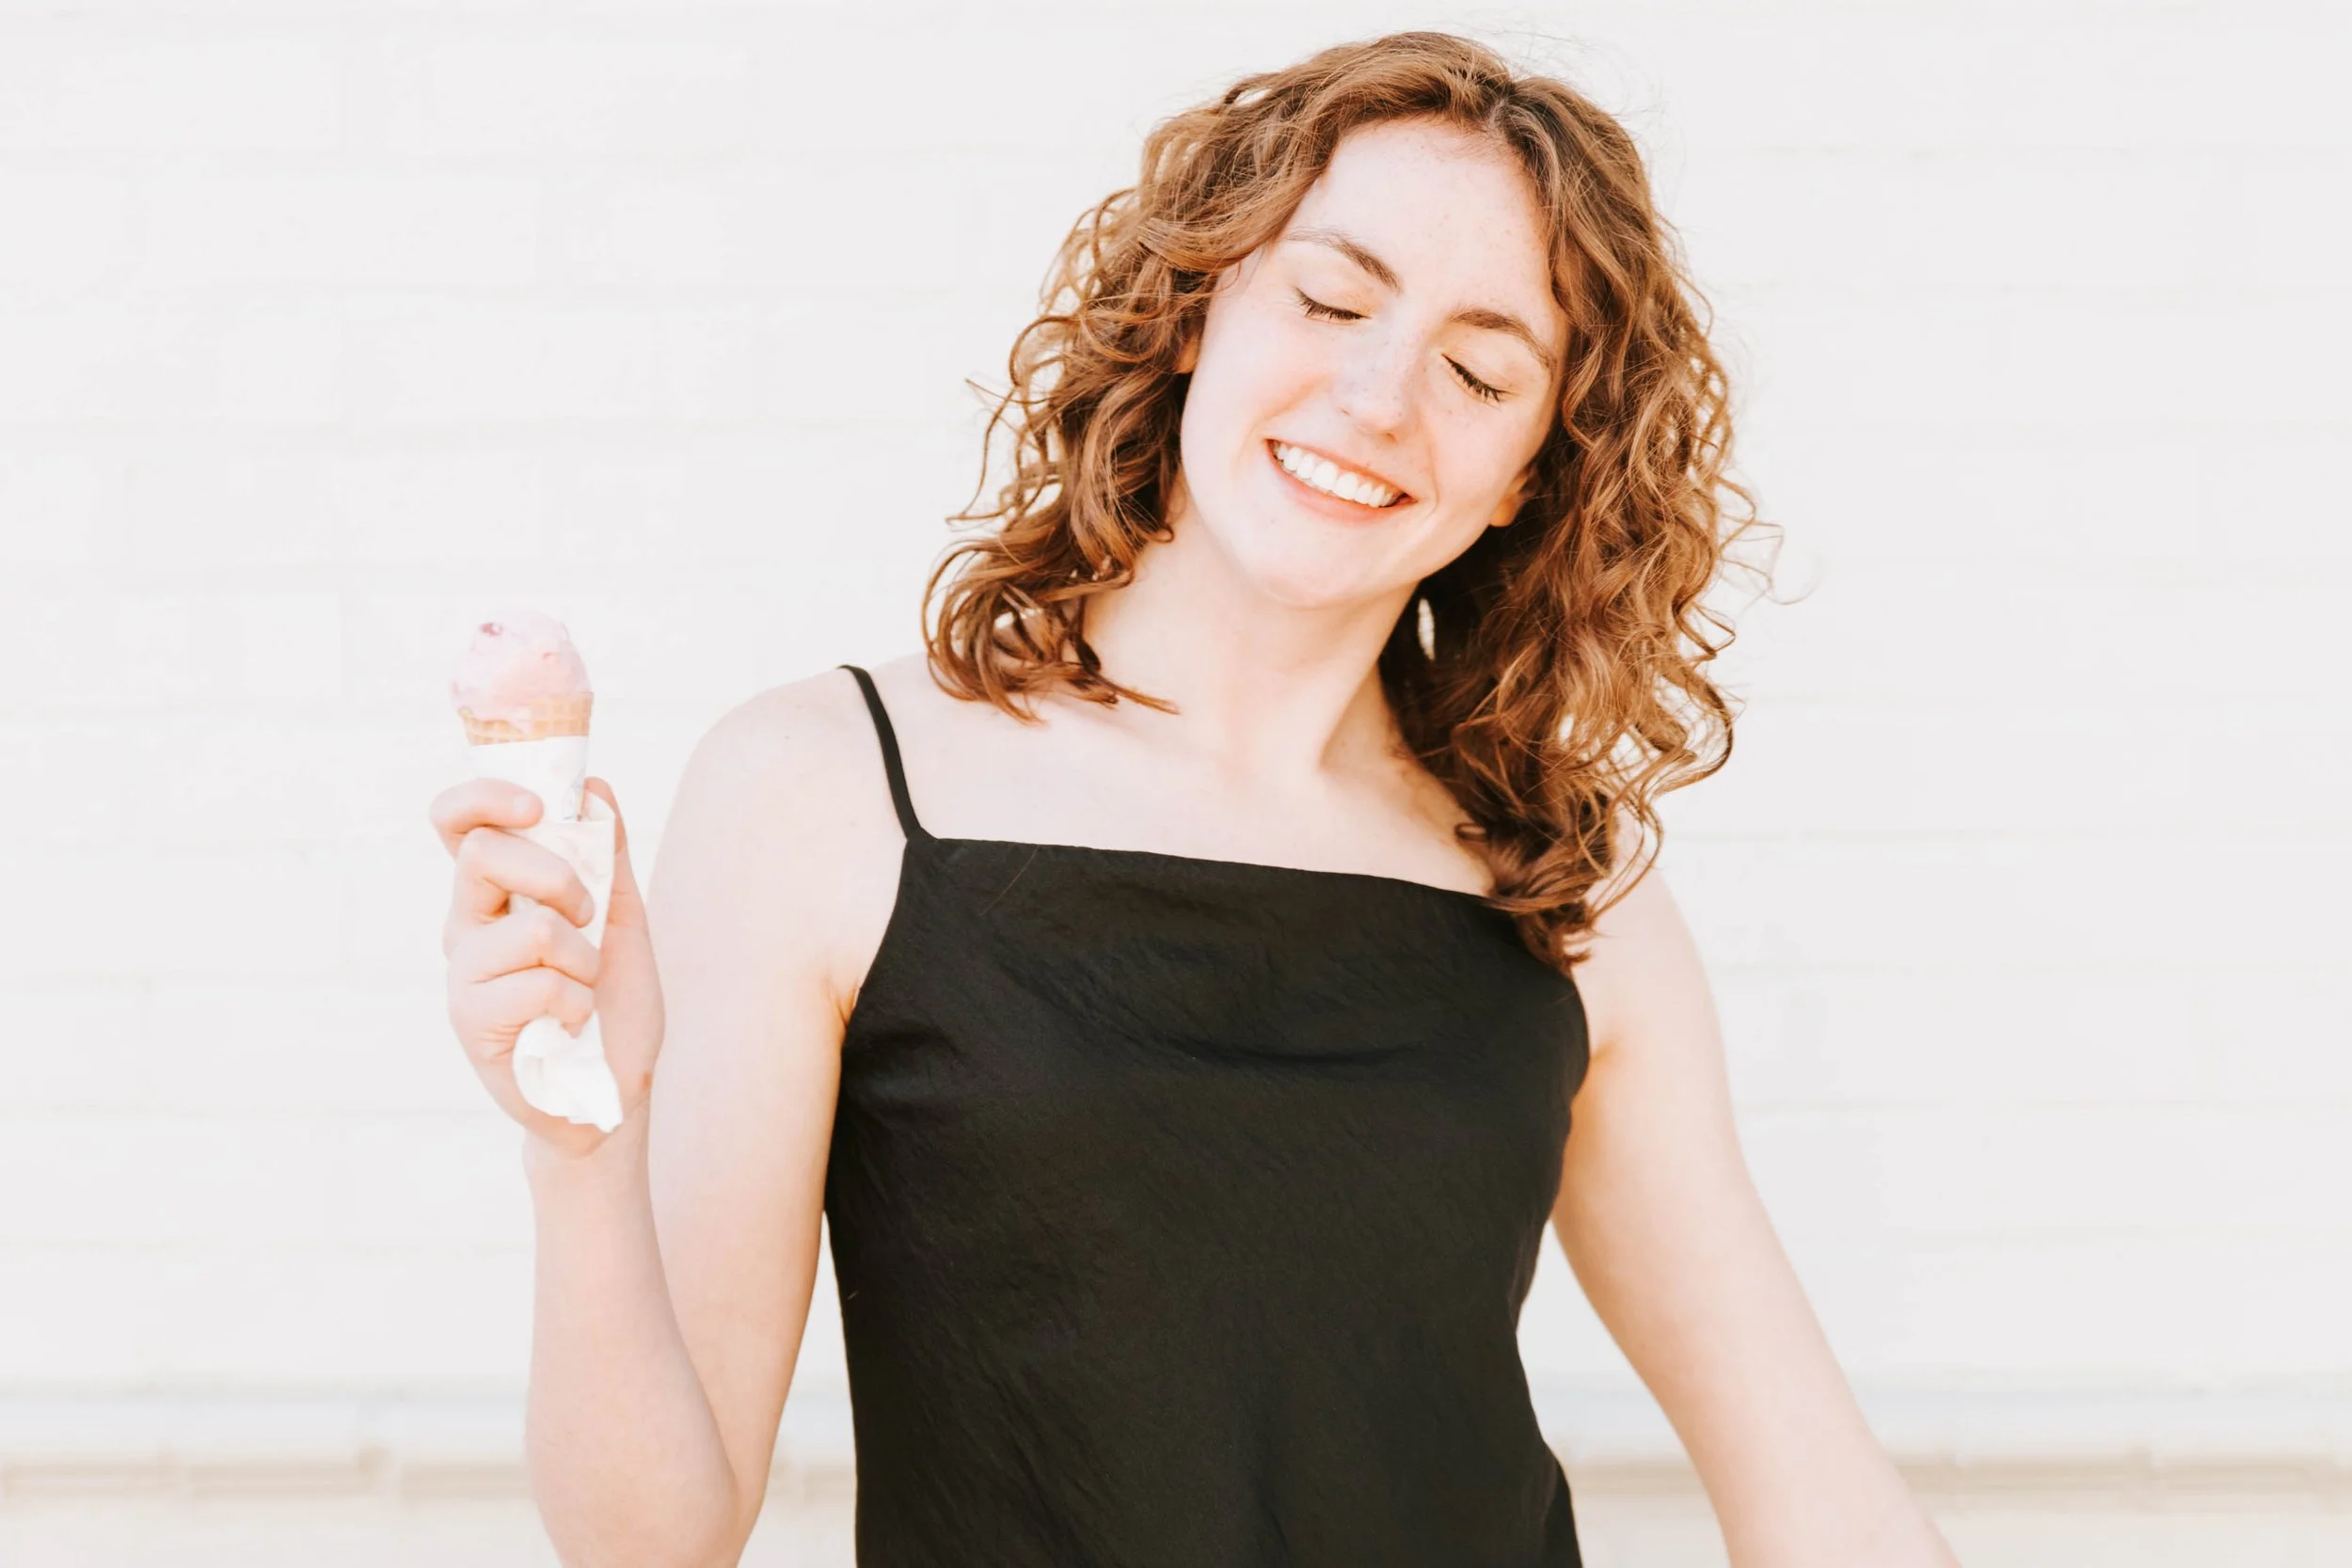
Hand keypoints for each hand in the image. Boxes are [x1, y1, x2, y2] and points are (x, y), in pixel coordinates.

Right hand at [428, 776, 664, 1158]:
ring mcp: (463, 973)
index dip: (484, 798)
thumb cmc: (614, 1007)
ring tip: (582, 989)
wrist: (613, 1092)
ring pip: (530, 927)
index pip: (458, 826)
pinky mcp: (470, 1020)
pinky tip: (569, 1025)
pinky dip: (575, 1002)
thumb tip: (594, 788)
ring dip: (582, 958)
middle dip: (557, 876)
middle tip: (586, 916)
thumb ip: (607, 857)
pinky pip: (538, 982)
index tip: (537, 805)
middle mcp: (467, 926)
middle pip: (481, 854)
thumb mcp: (622, 920)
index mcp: (498, 894)